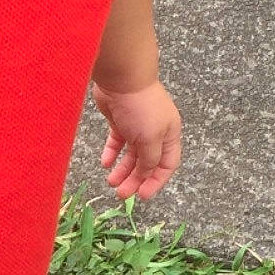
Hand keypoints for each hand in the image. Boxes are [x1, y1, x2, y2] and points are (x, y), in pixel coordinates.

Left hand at [92, 80, 181, 201]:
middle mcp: (155, 132)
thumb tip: (146, 174)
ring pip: (131, 155)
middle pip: (147, 163)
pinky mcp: (120, 121)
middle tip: (121, 194)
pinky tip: (105, 164)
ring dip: (123, 170)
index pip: (167, 165)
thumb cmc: (142, 107)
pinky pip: (117, 142)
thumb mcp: (151, 138)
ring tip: (111, 183)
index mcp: (169, 135)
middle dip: (135, 179)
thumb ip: (150, 159)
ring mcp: (137, 127)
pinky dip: (112, 154)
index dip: (156, 182)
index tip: (141, 195)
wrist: (122, 79)